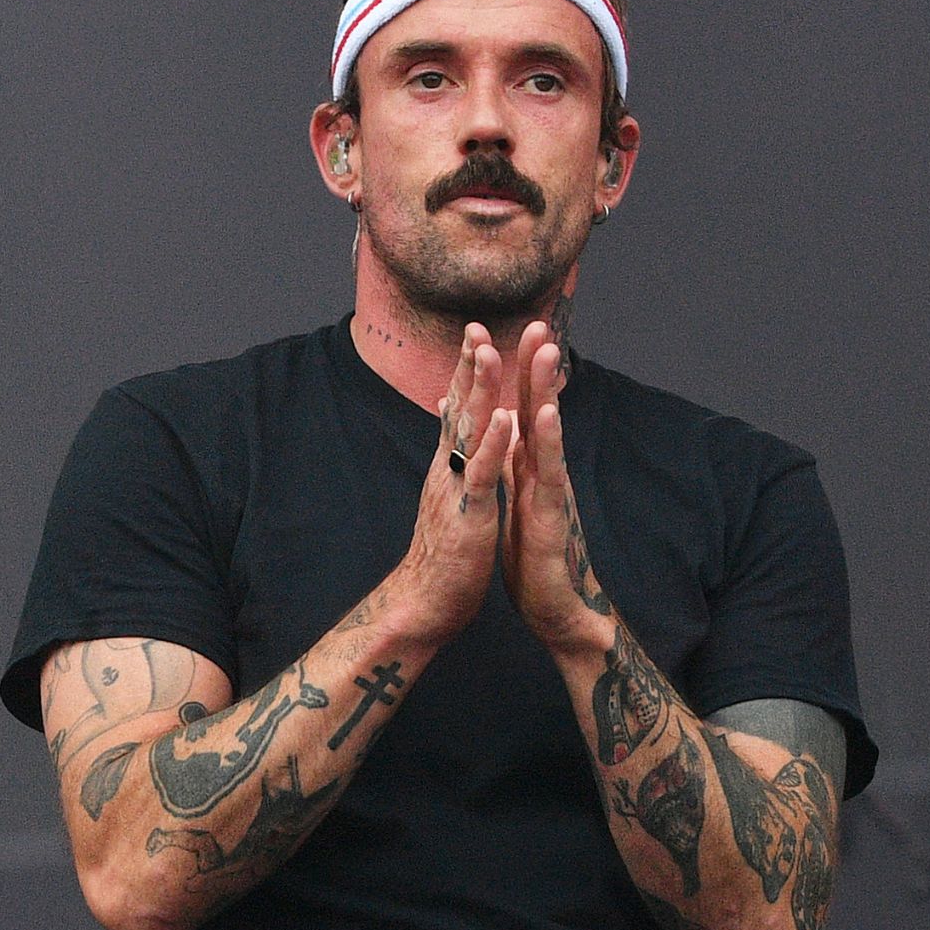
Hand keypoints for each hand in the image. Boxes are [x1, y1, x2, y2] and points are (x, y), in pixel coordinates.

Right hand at [391, 323, 514, 645]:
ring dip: (480, 391)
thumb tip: (446, 446)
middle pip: (459, 409)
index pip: (457, 410)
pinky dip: (494, 444)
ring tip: (490, 353)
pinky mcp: (469, 515)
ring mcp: (457, 490)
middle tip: (476, 324)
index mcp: (449, 468)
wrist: (424, 605)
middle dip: (470, 366)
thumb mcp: (447, 502)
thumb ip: (449, 468)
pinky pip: (482, 474)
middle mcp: (448, 470)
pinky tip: (506, 417)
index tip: (475, 334)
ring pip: (469, 432)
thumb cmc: (442, 556)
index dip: (465, 372)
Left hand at [504, 321, 615, 654]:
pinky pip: (549, 470)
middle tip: (540, 322)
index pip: (525, 411)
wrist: (557, 610)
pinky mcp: (553, 513)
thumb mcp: (516, 503)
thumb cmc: (536, 560)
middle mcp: (545, 472)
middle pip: (541, 409)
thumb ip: (512, 468)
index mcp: (530, 468)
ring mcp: (552, 490)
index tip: (518, 332)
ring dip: (547, 389)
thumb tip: (502, 437)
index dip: (521, 373)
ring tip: (547, 352)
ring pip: (549, 431)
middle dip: (539, 366)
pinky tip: (547, 412)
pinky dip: (549, 438)